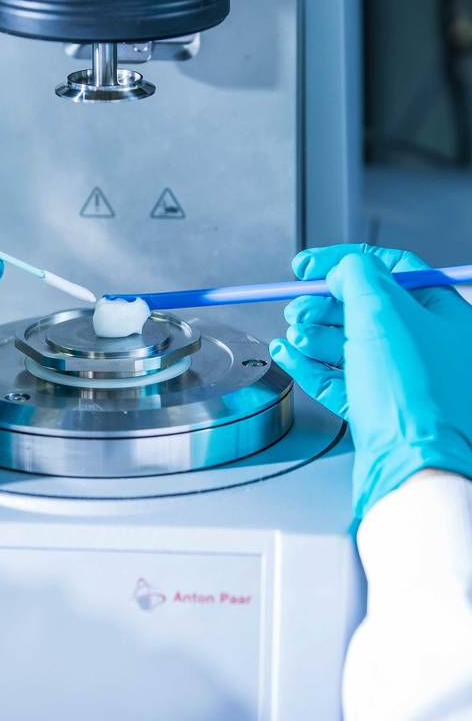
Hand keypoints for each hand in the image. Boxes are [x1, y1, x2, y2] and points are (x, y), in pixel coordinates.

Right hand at [269, 244, 471, 517]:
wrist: (414, 471)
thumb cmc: (413, 396)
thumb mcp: (381, 312)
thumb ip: (355, 275)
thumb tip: (340, 270)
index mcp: (445, 315)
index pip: (392, 268)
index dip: (344, 262)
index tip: (308, 267)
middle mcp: (431, 347)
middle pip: (367, 307)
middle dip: (324, 304)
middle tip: (297, 307)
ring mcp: (407, 382)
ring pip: (351, 344)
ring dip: (314, 334)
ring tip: (293, 334)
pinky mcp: (382, 412)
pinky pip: (342, 379)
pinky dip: (312, 364)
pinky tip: (289, 354)